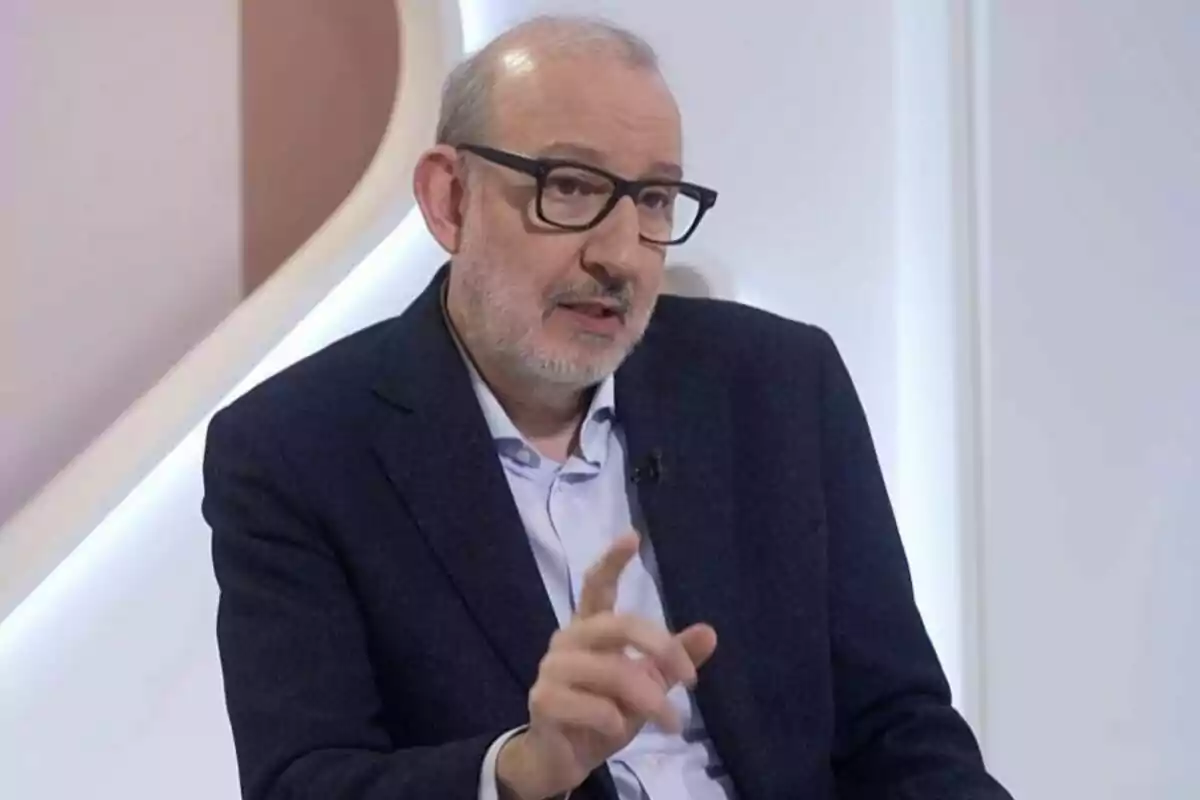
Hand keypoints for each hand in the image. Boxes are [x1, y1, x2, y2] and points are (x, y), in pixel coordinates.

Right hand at [497, 533, 717, 798]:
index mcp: (590, 629)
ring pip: (613, 672)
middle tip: (691, 680)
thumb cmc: (603, 713)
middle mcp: (567, 640)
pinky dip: (615, 721)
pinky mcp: (543, 700)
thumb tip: (710, 631)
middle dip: (661, 648)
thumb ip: (672, 660)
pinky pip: (595, 706)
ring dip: (650, 700)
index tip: (632, 536)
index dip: (612, 561)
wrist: (561, 759)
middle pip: (618, 624)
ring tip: (670, 723)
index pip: (597, 587)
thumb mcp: (647, 686)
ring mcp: (552, 669)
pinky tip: (616, 730)